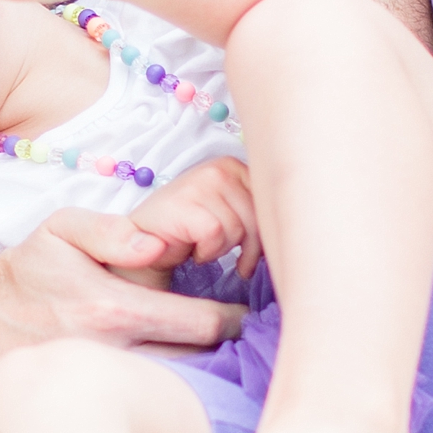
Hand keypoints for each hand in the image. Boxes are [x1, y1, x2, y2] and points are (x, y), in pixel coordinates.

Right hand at [0, 207, 246, 386]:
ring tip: (207, 358)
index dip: (231, 318)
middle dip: (219, 351)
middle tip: (231, 337)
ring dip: (196, 376)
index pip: (203, 324)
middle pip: (198, 365)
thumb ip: (113, 230)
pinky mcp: (89, 405)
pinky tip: (172, 384)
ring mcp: (101, 388)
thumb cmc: (24, 272)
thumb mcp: (61, 230)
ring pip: (174, 392)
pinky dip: (164, 398)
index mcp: (115, 310)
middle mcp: (113, 357)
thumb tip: (158, 244)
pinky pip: (143, 408)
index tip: (240, 314)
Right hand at [118, 154, 260, 275]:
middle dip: (251, 249)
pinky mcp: (187, 203)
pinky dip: (207, 252)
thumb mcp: (228, 214)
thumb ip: (253, 214)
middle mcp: (220, 167)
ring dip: (223, 250)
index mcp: (234, 166)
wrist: (144, 239)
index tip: (258, 254)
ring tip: (206, 248)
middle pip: (258, 218)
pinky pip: (216, 235)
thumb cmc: (190, 230)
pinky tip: (193, 250)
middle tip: (241, 266)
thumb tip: (288, 235)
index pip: (269, 202)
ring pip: (238, 229)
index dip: (267, 233)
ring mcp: (202, 183)